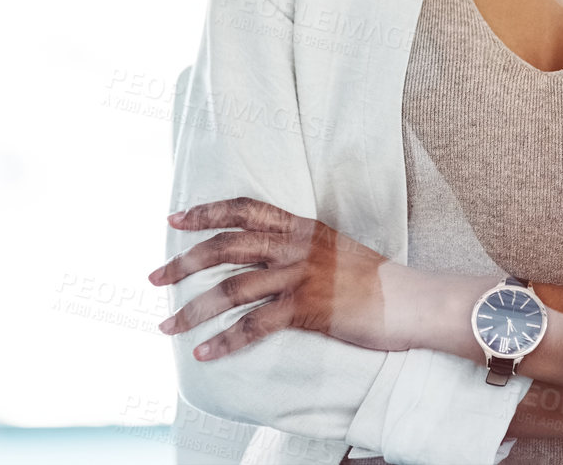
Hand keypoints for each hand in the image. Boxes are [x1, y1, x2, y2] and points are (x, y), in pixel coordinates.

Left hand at [147, 196, 412, 359]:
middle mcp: (295, 246)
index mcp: (300, 226)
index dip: (206, 212)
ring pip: (231, 289)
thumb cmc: (372, 279)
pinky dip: (225, 341)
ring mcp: (299, 276)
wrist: (409, 299)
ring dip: (193, 309)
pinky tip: (204, 353)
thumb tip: (263, 255)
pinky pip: (254, 326)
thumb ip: (297, 246)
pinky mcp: (306, 309)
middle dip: (183, 261)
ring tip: (167, 324)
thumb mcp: (331, 247)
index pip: (244, 210)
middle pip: (225, 246)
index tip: (174, 219)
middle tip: (153, 277)